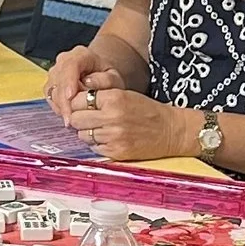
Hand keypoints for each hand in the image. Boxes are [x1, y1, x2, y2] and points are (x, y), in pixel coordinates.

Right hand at [44, 43, 122, 123]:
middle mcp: (64, 61)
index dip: (68, 81)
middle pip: (58, 80)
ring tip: (72, 121)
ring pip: (52, 90)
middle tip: (70, 119)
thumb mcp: (113, 78)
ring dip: (60, 106)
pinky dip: (58, 108)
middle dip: (63, 101)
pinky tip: (68, 116)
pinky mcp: (50, 85)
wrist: (99, 76)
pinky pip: (50, 98)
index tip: (70, 96)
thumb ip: (105, 79)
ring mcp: (55, 72)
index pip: (70, 65)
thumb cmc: (107, 78)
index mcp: (80, 54)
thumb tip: (88, 83)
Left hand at [70, 87, 191, 163]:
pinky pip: (93, 148)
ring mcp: (113, 136)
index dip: (77, 103)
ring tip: (100, 128)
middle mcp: (111, 117)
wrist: (170, 130)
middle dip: (78, 118)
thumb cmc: (147, 111)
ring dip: (87, 132)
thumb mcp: (125, 94)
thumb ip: (101, 95)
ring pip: (82, 135)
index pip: (77, 100)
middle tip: (87, 118)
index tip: (82, 105)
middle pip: (75, 119)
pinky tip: (108, 138)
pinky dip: (97, 144)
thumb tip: (74, 99)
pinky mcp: (115, 152)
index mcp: (113, 98)